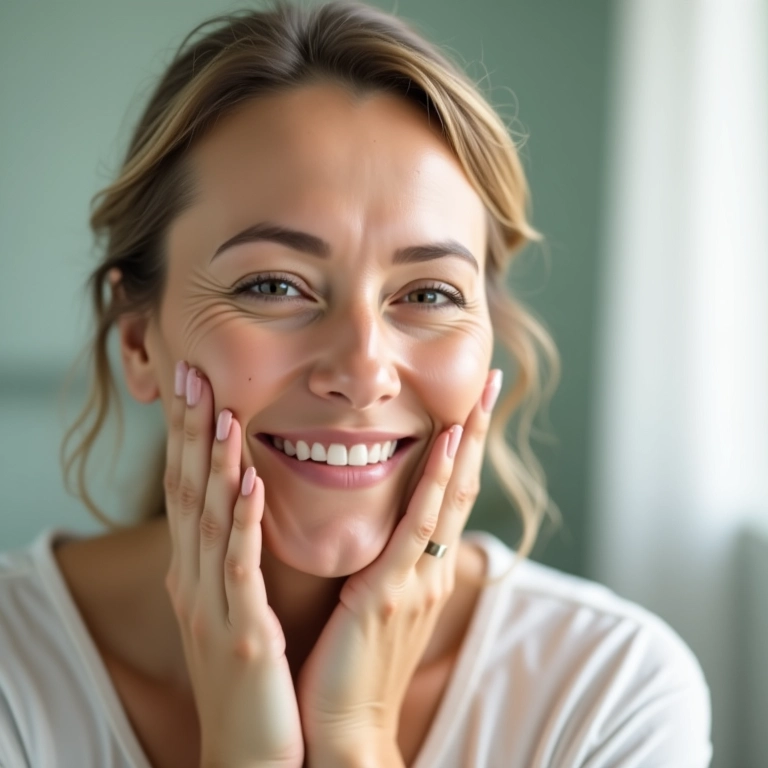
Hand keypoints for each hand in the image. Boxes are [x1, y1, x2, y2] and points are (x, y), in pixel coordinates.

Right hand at [164, 361, 303, 767]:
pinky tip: (246, 481)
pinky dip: (239, 520)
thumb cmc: (252, 681)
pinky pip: (238, 566)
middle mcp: (195, 583)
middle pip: (185, 492)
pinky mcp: (242, 633)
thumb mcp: (236, 610)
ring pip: (206, 519)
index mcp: (197, 575)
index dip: (186, 436)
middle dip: (187, 432)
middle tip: (189, 375)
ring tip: (219, 410)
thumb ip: (235, 560)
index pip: (185, 490)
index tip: (193, 386)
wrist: (252, 757)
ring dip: (210, 462)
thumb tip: (244, 508)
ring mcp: (213, 607)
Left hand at [297, 369, 502, 763]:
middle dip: (479, 431)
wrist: (342, 731)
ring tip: (481, 393)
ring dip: (467, 440)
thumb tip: (383, 532)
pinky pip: (418, 526)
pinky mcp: (391, 592)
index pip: (451, 495)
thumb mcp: (375, 605)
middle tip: (493, 380)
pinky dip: (437, 480)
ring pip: (451, 495)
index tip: (472, 403)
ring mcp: (417, 578)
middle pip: (463, 485)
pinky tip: (447, 442)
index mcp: (423, 569)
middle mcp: (430, 568)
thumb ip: (384, 565)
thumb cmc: (353, 667)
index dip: (465, 448)